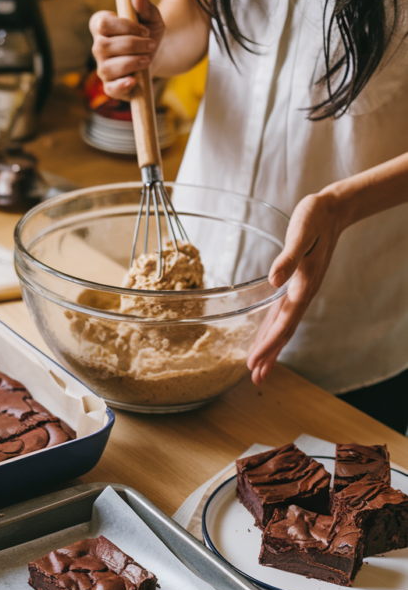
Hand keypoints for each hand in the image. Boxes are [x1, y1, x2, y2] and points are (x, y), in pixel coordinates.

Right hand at [89, 0, 164, 99]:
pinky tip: (134, 80)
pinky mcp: (110, 86)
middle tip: (151, 45)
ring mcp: (103, 68)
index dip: (124, 27)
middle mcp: (98, 47)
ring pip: (108, 67)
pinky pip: (110, 88)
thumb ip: (144, 5)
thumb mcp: (151, 17)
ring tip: (148, 59)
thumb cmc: (149, 34)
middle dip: (131, 45)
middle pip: (103, 46)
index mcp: (102, 26)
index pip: (102, 24)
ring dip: (132, 62)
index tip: (144, 30)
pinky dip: (122, 85)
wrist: (158, 57)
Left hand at [247, 191, 343, 384]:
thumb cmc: (316, 218)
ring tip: (260, 370)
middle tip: (256, 379)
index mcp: (303, 285)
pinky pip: (285, 314)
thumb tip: (273, 279)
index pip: (283, 322)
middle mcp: (303, 293)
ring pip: (284, 326)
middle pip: (284, 332)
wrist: (334, 210)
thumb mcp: (301, 233)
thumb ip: (288, 258)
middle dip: (270, 355)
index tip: (254, 362)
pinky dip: (275, 330)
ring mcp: (302, 290)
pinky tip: (268, 338)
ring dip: (272, 348)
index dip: (268, 344)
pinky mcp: (298, 284)